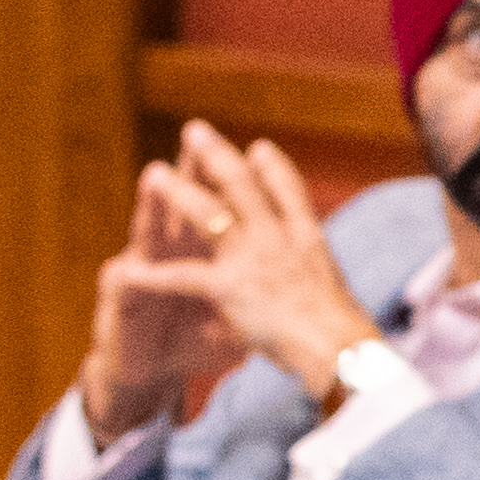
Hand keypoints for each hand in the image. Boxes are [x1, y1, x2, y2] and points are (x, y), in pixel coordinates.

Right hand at [73, 157, 249, 442]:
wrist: (148, 377)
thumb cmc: (190, 342)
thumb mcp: (233, 317)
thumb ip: (258, 291)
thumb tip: (304, 278)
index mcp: (200, 254)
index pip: (217, 208)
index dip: (233, 183)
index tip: (255, 150)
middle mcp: (168, 255)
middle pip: (181, 208)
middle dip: (189, 174)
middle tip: (197, 138)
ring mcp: (140, 275)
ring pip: (146, 236)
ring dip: (148, 210)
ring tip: (151, 179)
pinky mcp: (120, 306)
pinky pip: (122, 290)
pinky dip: (125, 278)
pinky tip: (123, 267)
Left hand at [157, 121, 387, 408]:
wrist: (339, 349)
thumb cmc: (348, 335)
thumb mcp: (339, 293)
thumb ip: (320, 281)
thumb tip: (332, 290)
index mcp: (308, 239)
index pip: (290, 190)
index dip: (273, 166)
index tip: (259, 147)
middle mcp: (278, 238)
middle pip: (242, 186)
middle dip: (216, 155)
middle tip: (194, 130)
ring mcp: (253, 259)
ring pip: (207, 214)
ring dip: (178, 192)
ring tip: (154, 173)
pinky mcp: (230, 287)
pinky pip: (183, 277)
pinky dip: (155, 277)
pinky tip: (131, 272)